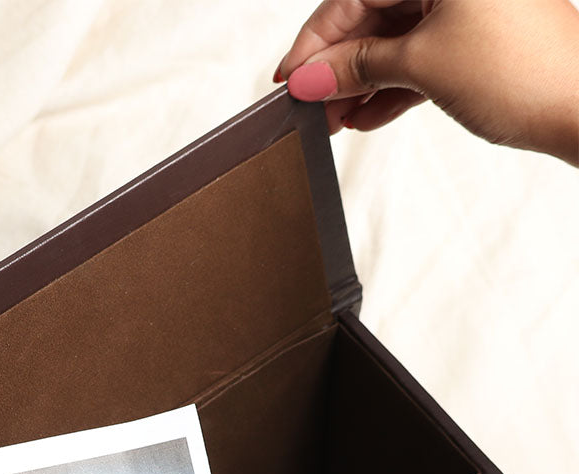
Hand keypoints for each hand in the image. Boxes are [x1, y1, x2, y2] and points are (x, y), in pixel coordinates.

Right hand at [275, 0, 578, 164]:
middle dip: (338, 66)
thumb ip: (358, 67)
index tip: (289, 78)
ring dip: (360, 83)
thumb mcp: (423, 65)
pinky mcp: (480, 38)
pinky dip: (392, 88)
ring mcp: (470, 6)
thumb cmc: (526, 72)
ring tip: (334, 120)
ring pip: (395, 40)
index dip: (315, 40)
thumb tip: (310, 76)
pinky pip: (420, 57)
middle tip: (309, 105)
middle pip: (374, 15)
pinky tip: (367, 117)